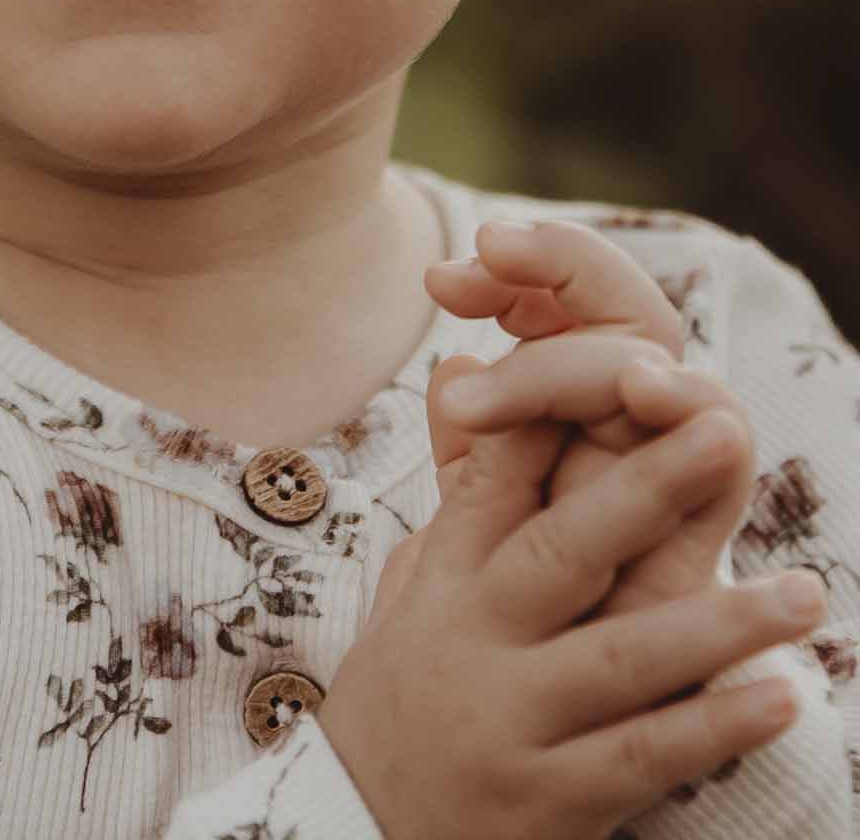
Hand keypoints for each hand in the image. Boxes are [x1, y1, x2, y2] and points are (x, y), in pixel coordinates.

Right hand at [316, 396, 821, 839]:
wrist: (353, 834)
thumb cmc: (400, 695)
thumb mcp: (410, 586)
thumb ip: (456, 489)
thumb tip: (462, 363)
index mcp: (449, 577)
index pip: (499, 473)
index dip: (561, 414)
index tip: (634, 365)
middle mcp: (476, 637)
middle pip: (566, 548)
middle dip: (649, 488)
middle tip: (726, 434)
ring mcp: (512, 719)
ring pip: (624, 658)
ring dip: (721, 622)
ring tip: (802, 591)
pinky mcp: (547, 801)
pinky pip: (644, 757)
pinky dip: (713, 727)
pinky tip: (779, 699)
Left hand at [423, 218, 750, 616]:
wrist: (547, 735)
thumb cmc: (511, 623)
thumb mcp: (472, 529)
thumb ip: (469, 449)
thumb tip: (448, 365)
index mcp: (562, 409)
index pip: (553, 304)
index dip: (511, 272)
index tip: (441, 276)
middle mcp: (621, 424)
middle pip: (614, 309)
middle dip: (561, 268)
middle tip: (489, 258)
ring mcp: (664, 464)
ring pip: (658, 363)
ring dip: (607, 346)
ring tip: (575, 343)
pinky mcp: (703, 523)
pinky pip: (725, 450)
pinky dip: (697, 410)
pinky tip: (651, 392)